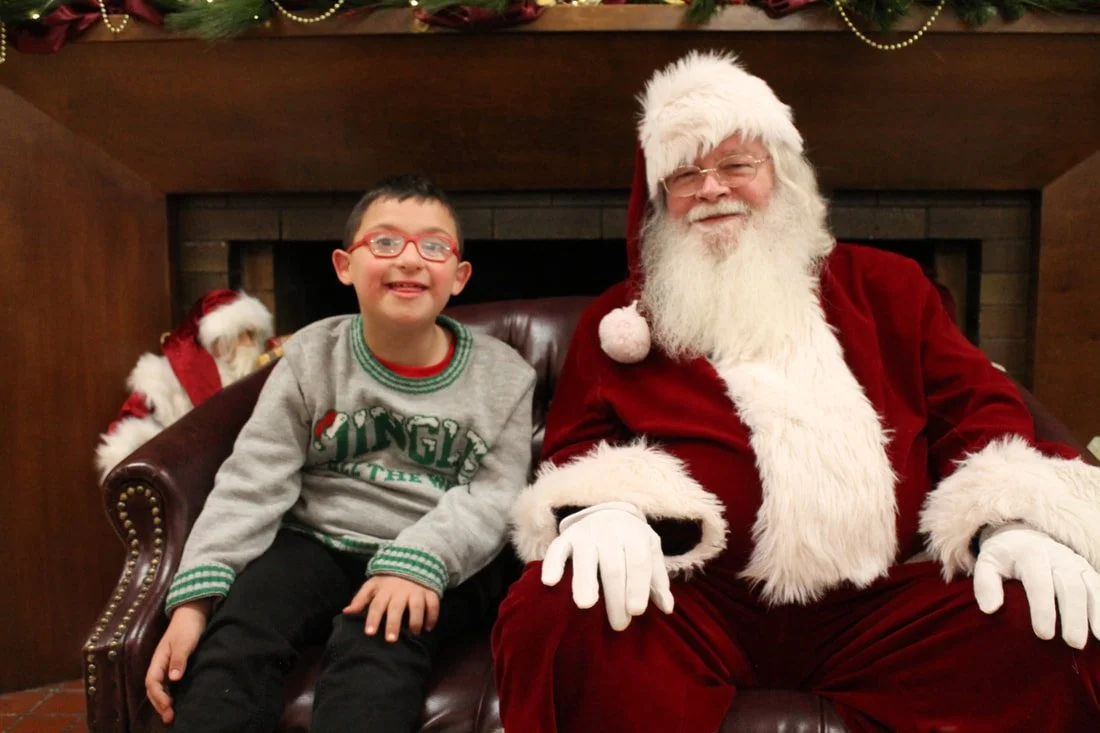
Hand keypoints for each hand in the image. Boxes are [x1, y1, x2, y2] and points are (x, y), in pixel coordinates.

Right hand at [145, 600, 209, 724]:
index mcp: (158, 659)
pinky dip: (170, 695)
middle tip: (169, 718)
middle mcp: (160, 665)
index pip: (152, 682)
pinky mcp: (176, 665)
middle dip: (159, 704)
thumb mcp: (184, 642)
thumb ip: (178, 659)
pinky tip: (177, 702)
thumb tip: (173, 678)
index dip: (158, 696)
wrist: (193, 613)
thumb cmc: (187, 627)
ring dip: (164, 702)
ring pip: (161, 688)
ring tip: (171, 715)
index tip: (168, 706)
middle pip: (154, 689)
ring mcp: (167, 665)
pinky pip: (168, 684)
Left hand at [344, 575, 439, 642]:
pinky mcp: (430, 592)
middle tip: (391, 640)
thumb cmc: (388, 580)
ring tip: (414, 634)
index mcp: (384, 590)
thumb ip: (360, 599)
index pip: (376, 605)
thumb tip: (346, 612)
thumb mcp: (372, 585)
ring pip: (417, 606)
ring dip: (416, 620)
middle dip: (393, 623)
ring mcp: (416, 591)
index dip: (372, 618)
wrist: (411, 561)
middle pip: (396, 608)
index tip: (369, 633)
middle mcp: (400, 591)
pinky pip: (433, 604)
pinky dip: (433, 616)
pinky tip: (429, 628)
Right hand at [542, 501, 673, 631]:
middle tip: (618, 624)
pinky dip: (552, 564)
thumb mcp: (650, 552)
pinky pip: (557, 549)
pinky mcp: (566, 536)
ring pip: (585, 558)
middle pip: (613, 566)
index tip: (636, 611)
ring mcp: (585, 532)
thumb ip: (658, 580)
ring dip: (584, 582)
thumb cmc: (632, 541)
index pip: (637, 562)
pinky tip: (550, 582)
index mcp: (634, 534)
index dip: (637, 586)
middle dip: (615, 597)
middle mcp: (610, 531)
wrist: (608, 512)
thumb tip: (667, 608)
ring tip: (586, 605)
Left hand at [974, 523, 1099, 648]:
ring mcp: (1075, 563)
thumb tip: (990, 610)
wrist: (1023, 536)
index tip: (1043, 635)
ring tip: (1097, 639)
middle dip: (1074, 616)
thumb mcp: (987, 564)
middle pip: (1070, 587)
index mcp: (1030, 555)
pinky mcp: (1087, 570)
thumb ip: (985, 584)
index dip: (1043, 609)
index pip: (1039, 583)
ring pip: (1090, 587)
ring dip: (1095, 613)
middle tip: (1073, 643)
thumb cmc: (1003, 557)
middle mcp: (1057, 557)